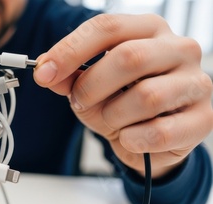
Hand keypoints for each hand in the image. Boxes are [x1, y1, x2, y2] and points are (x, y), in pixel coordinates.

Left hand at [33, 14, 212, 177]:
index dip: (70, 50)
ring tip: (110, 120)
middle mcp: (179, 48)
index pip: (107, 27)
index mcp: (148, 29)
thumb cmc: (122, 102)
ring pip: (145, 97)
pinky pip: (159, 132)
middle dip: (91, 87)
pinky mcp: (203, 118)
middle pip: (129, 57)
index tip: (44, 74)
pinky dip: (133, 139)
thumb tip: (46, 71)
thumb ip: (68, 77)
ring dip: (113, 116)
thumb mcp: (90, 86)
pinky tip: (130, 137)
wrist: (152, 138)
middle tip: (79, 102)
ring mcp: (196, 82)